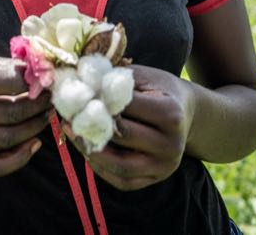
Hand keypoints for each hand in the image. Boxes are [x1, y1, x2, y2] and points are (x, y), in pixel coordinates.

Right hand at [0, 54, 52, 178]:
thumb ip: (1, 66)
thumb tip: (39, 70)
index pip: (10, 81)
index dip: (36, 81)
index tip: (48, 79)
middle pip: (12, 112)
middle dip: (39, 105)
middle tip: (52, 100)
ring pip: (8, 139)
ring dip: (35, 128)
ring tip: (45, 117)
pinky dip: (20, 158)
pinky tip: (33, 144)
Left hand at [66, 64, 195, 190]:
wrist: (186, 113)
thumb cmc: (159, 89)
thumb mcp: (144, 76)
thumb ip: (116, 78)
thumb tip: (81, 78)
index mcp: (171, 114)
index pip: (126, 109)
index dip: (99, 100)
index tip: (78, 93)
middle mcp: (171, 144)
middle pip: (122, 136)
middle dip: (92, 124)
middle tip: (69, 113)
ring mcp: (164, 165)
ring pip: (119, 165)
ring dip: (90, 150)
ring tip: (73, 133)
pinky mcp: (155, 178)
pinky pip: (121, 179)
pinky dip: (100, 167)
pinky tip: (87, 149)